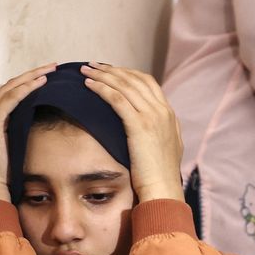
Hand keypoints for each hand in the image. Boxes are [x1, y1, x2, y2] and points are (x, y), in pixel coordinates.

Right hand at [0, 63, 56, 201]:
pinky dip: (26, 89)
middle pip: (11, 85)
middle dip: (32, 73)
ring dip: (31, 77)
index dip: (29, 81)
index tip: (48, 76)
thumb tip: (45, 126)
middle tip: (53, 66)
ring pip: (11, 88)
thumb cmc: (8, 172)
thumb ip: (26, 133)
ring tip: (50, 70)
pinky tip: (40, 83)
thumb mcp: (20, 147)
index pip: (12, 92)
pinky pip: (10, 100)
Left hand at [81, 63, 183, 202]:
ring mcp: (152, 116)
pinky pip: (117, 99)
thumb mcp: (167, 148)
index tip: (110, 72)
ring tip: (86, 71)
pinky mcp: (139, 125)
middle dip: (112, 69)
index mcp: (169, 114)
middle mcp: (162, 111)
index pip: (148, 83)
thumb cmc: (160, 175)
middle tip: (93, 65)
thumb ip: (161, 132)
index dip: (127, 74)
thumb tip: (153, 128)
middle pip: (135, 79)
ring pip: (125, 85)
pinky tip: (89, 85)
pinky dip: (102, 88)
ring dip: (103, 75)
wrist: (163, 188)